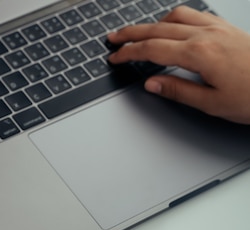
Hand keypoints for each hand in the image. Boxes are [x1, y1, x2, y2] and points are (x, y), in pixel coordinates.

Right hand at [107, 6, 249, 123]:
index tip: (115, 57)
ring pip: (175, 16)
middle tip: (114, 38)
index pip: (152, 50)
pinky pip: (195, 14)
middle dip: (131, 34)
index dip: (129, 53)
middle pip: (157, 29)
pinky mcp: (228, 27)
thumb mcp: (212, 103)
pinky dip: (176, 18)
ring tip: (139, 33)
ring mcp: (218, 28)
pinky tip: (172, 26)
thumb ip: (177, 90)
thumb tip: (152, 83)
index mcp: (199, 54)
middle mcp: (207, 35)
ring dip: (152, 23)